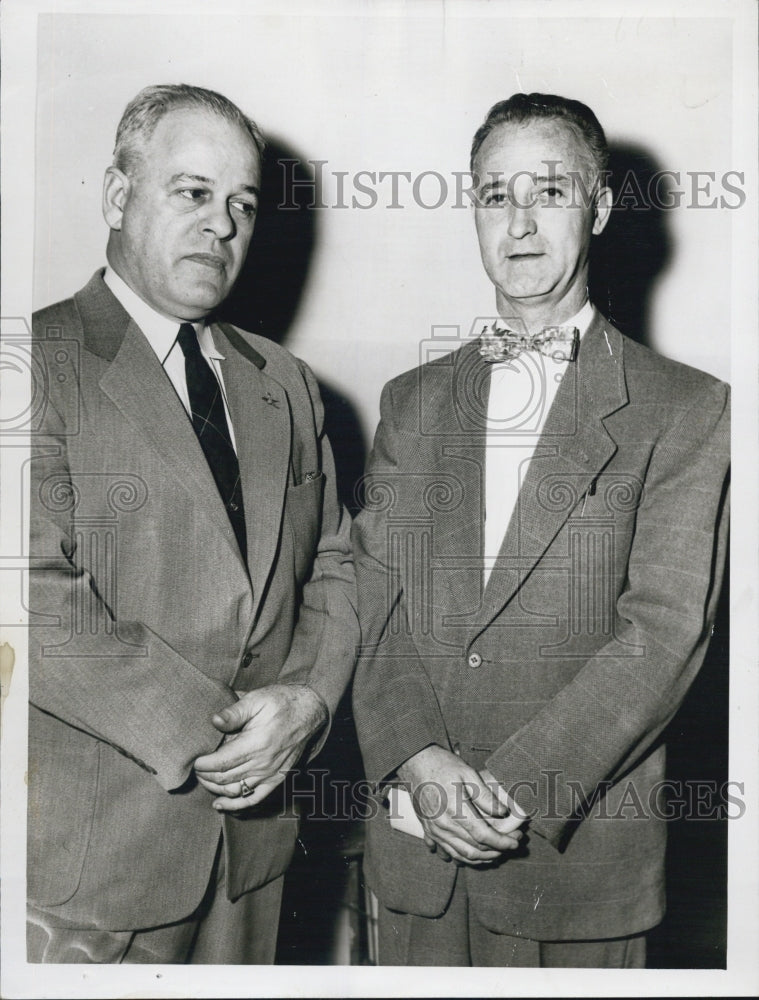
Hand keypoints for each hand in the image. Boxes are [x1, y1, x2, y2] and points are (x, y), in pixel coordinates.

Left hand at [194, 684, 327, 811]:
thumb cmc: (281, 702)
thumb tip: (213, 721)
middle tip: (194, 767)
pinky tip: (219, 804)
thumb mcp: (257, 699)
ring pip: (235, 791)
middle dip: (205, 775)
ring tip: (203, 779)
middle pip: (225, 779)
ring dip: (214, 788)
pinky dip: (235, 806)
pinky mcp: (276, 779)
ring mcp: (271, 774)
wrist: (309, 712)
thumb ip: (234, 712)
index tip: (193, 759)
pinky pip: (253, 799)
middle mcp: (264, 763)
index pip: (222, 763)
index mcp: (258, 743)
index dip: (204, 764)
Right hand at [397, 745, 524, 864]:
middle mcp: (443, 825)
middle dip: (497, 850)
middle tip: (512, 843)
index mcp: (455, 810)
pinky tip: (472, 855)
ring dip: (482, 858)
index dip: (502, 842)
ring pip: (460, 855)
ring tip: (497, 852)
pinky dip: (461, 858)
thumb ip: (485, 795)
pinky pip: (446, 852)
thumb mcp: (467, 773)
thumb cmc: (442, 765)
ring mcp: (434, 830)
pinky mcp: (428, 830)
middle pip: (474, 849)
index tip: (516, 841)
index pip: (483, 836)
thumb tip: (503, 812)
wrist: (414, 762)